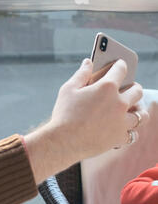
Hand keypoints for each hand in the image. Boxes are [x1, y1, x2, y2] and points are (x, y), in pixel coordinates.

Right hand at [24, 58, 147, 183]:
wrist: (63, 141)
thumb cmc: (63, 114)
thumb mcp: (68, 90)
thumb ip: (81, 74)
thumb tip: (88, 62)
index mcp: (106, 87)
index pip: (121, 70)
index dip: (120, 65)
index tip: (120, 64)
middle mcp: (119, 102)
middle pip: (137, 91)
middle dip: (134, 87)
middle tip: (130, 87)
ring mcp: (122, 121)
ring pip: (141, 114)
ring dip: (138, 110)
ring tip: (133, 110)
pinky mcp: (119, 137)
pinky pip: (133, 134)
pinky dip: (130, 131)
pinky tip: (125, 129)